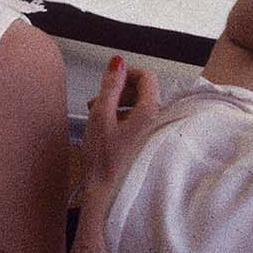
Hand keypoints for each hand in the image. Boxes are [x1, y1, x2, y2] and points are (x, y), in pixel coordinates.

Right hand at [79, 56, 160, 212]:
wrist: (103, 190)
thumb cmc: (102, 158)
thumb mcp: (101, 115)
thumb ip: (110, 86)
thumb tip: (118, 63)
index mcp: (149, 111)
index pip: (147, 76)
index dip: (127, 73)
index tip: (110, 79)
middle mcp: (155, 119)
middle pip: (142, 89)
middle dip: (119, 89)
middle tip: (99, 99)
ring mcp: (150, 129)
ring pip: (137, 102)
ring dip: (117, 101)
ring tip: (97, 111)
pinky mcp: (143, 138)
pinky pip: (135, 116)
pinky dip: (120, 114)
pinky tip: (104, 123)